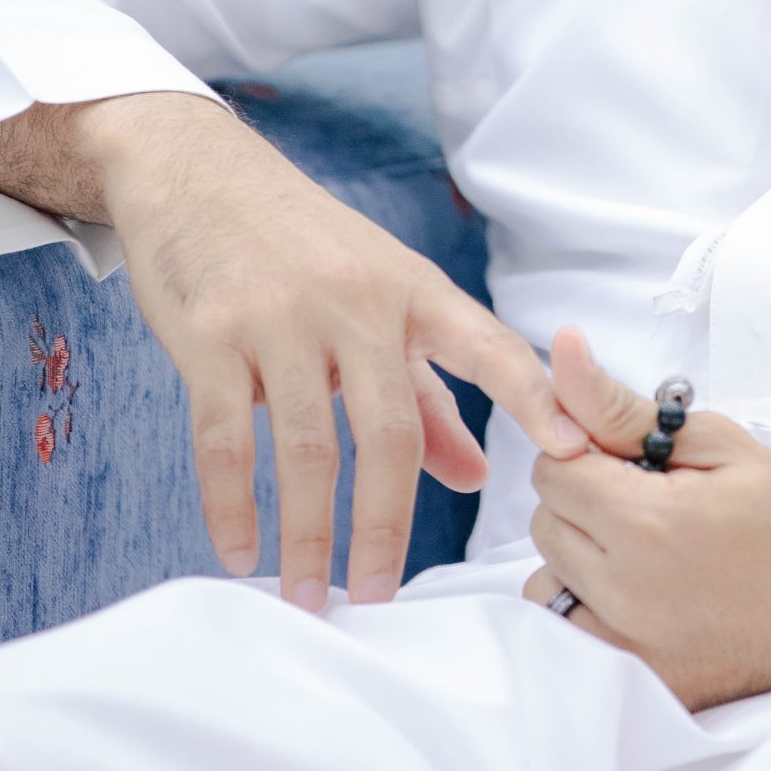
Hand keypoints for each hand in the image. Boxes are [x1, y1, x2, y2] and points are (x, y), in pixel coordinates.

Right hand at [86, 96, 586, 607]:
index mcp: (413, 290)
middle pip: (389, 430)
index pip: (488, 347)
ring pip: (308, 447)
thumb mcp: (381, 296)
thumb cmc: (303, 246)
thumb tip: (479, 476)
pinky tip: (241, 554)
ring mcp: (281, 317)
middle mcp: (356, 301)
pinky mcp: (211, 334)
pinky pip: (225, 439)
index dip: (534, 400)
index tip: (573, 455)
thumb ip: (430, 392)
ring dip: (310, 535)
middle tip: (381, 597)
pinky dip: (232, 507)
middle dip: (386, 525)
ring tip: (309, 597)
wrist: (197, 173)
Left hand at [521, 328, 770, 708]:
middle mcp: (626, 591)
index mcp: (645, 522)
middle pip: (547, 524)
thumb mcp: (717, 443)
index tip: (630, 464)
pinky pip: (570, 637)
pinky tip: (640, 596)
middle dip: (584, 503)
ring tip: (643, 552)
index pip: (554, 469)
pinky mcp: (641, 683)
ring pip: (547, 581)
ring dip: (580, 560)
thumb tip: (563, 350)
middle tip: (646, 504)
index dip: (588, 455)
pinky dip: (590, 611)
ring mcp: (631, 647)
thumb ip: (623, 407)